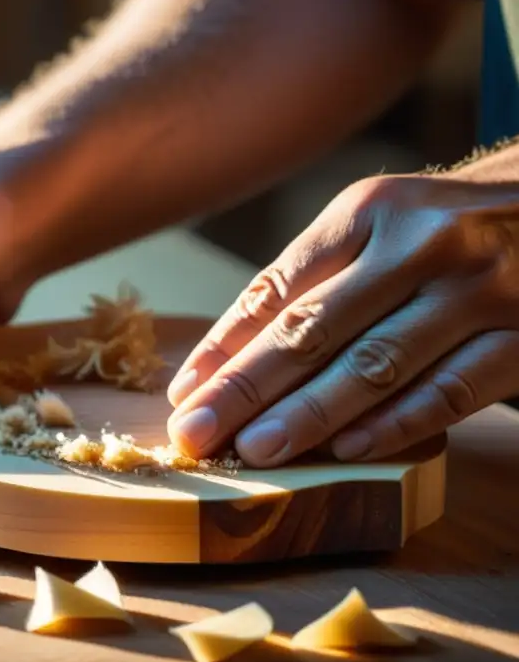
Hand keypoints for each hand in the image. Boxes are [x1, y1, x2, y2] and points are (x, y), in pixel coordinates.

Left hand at [165, 174, 518, 466]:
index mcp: (368, 211)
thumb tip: (224, 360)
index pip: (277, 288)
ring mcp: (476, 290)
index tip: (185, 394)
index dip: (225, 347)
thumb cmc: (444, 227)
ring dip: (308, 414)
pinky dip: (396, 424)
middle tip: (196, 434)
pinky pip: (451, 390)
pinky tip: (346, 450)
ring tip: (254, 450)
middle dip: (246, 388)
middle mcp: (419, 244)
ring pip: (375, 364)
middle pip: (314, 329)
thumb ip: (311, 283)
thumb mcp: (377, 226)